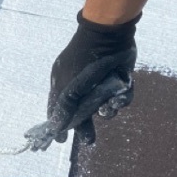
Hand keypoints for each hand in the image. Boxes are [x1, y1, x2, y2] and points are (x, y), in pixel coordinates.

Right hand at [24, 10, 138, 149]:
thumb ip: (63, 108)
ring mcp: (102, 84)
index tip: (62, 139)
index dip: (61, 125)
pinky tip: (119, 96)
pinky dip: (121, 100)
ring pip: (104, 108)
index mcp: (66, 85)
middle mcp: (83, 87)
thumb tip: (55, 128)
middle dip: (86, 128)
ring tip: (108, 107)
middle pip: (83, 114)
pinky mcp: (120, 81)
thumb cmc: (83, 60)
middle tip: (89, 140)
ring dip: (107, 111)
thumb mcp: (68, 86)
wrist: (110, 36)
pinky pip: (121, 99)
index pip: (60, 110)